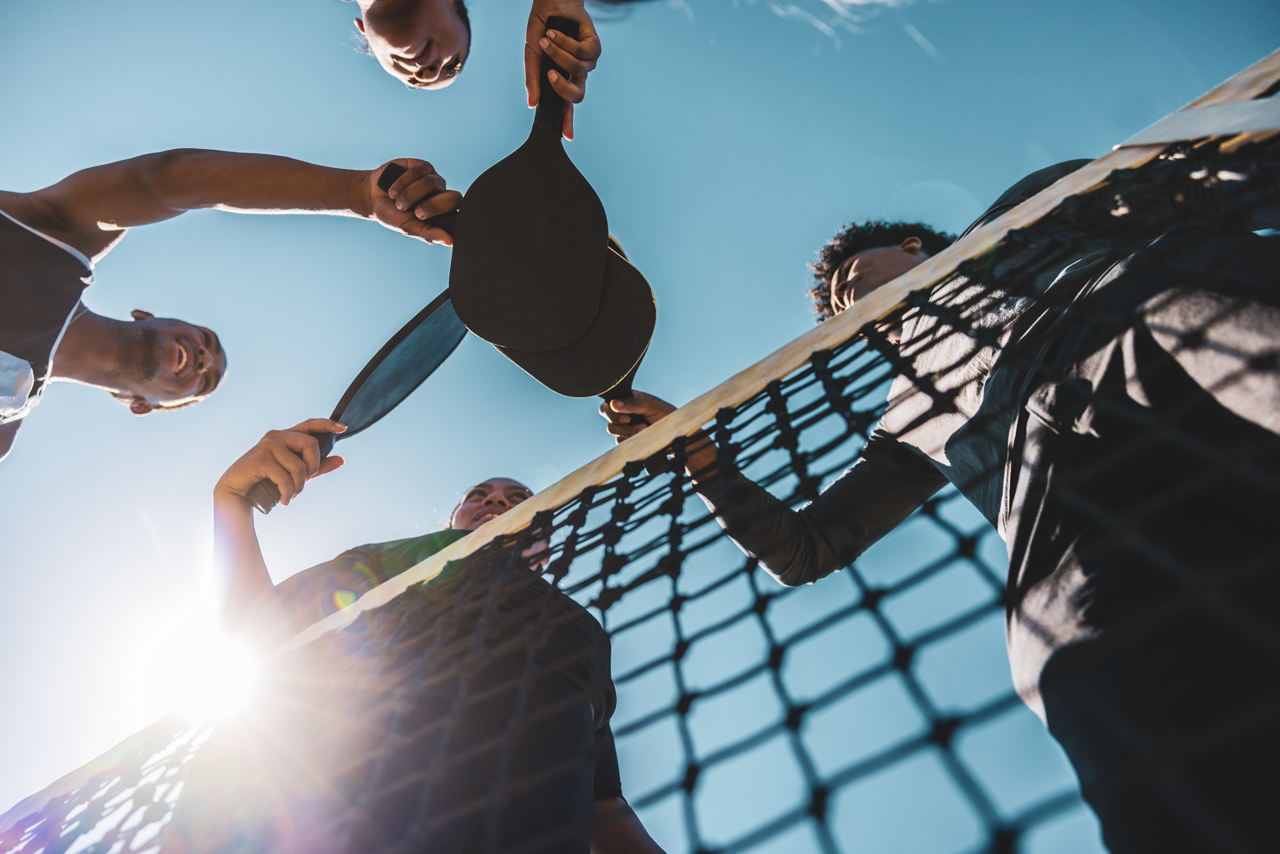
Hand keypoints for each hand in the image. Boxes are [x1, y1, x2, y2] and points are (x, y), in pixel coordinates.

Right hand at [215, 418, 346, 507]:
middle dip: (313, 467)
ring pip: (300, 465)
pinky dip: (288, 492)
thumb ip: (318, 467)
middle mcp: (277, 436)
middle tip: (305, 481)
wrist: (238, 493)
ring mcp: (268, 445)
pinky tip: (284, 500)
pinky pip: (286, 477)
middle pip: (311, 444)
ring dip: (299, 486)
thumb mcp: (296, 474)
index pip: (310, 424)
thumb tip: (342, 460)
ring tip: (291, 495)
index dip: (327, 424)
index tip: (342, 428)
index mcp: (287, 436)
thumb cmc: (267, 482)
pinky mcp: (261, 457)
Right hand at [366, 159, 461, 244]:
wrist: (372, 198)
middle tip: (414, 213)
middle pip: (453, 196)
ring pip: (430, 182)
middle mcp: (441, 193)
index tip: (420, 217)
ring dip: (410, 195)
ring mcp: (432, 177)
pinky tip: (393, 190)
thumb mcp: (409, 227)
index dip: (443, 212)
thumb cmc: (393, 215)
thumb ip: (430, 234)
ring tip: (397, 202)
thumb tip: (451, 242)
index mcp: (443, 210)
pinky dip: (402, 182)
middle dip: (431, 206)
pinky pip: (418, 171)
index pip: (458, 209)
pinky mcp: (420, 165)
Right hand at [524, 0, 601, 140]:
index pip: (567, 104)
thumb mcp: (532, 56)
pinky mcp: (595, 45)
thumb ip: (532, 80)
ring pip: (578, 69)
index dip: (567, 121)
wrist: (550, 3)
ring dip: (559, 54)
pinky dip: (566, 43)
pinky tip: (555, 34)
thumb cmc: (542, 29)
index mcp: (563, 78)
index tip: (566, 136)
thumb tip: (532, 104)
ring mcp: (588, 60)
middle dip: (564, 88)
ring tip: (547, 40)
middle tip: (550, 76)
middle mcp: (577, 72)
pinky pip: (582, 52)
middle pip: (578, 94)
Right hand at [599, 391, 676, 443]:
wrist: (674, 432)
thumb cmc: (665, 413)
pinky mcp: (626, 440)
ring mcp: (623, 427)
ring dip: (628, 430)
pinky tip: (643, 435)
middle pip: (607, 416)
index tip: (625, 416)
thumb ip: (633, 403)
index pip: (608, 403)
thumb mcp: (651, 404)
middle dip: (617, 420)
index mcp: (626, 400)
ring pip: (612, 429)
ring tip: (644, 428)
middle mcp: (622, 413)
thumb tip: (613, 403)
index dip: (610, 410)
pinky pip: (619, 441)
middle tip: (630, 421)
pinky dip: (631, 438)